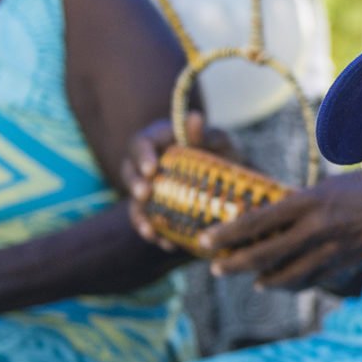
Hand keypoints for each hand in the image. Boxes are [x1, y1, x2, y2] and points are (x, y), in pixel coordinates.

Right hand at [122, 113, 238, 248]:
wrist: (231, 181)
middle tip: (145, 194)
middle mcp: (147, 165)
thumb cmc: (222, 154)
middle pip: (129, 172)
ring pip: (135, 202)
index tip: (152, 169)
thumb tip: (195, 118)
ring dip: (139, 217)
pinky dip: (156, 234)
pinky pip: (148, 223)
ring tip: (150, 231)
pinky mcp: (155, 210)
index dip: (142, 155)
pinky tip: (168, 244)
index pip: (140, 143)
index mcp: (158, 141)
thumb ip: (206, 134)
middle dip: (134, 184)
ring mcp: (149, 189)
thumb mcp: (219, 142)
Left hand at [200, 170, 361, 290]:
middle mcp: (314, 229)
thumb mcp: (324, 188)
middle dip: (235, 262)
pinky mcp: (341, 264)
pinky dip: (288, 283)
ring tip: (247, 279)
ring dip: (262, 279)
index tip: (204, 240)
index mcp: (305, 203)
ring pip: (285, 274)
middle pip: (263, 253)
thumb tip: (268, 215)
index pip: (256, 221)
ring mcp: (328, 250)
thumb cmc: (361, 188)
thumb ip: (298, 204)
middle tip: (215, 267)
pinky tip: (276, 283)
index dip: (227, 234)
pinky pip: (308, 279)